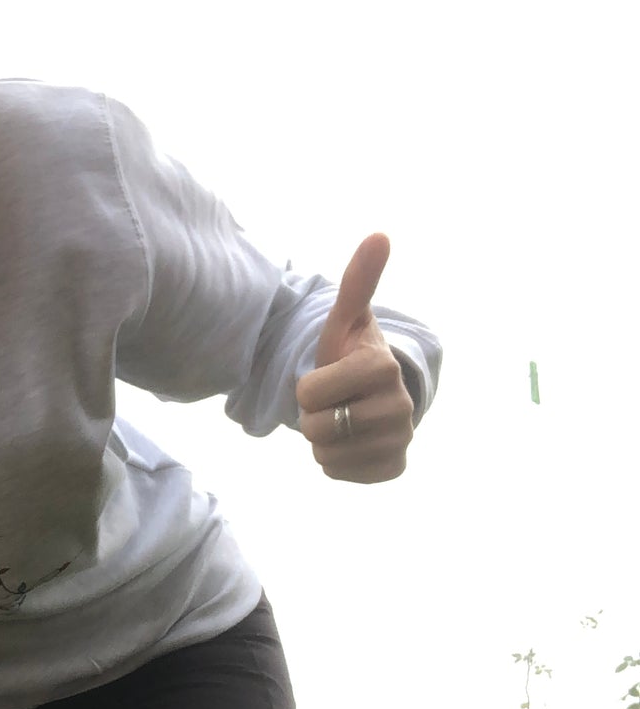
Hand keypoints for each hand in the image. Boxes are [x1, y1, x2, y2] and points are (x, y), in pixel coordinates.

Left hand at [294, 232, 413, 482]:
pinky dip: (337, 462)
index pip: (308, 394)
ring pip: (325, 455)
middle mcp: (399, 406)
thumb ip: (357, 282)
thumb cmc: (351, 355)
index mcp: (383, 367)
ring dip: (323, 440)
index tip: (329, 377)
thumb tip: (379, 235)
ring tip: (343, 419)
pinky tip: (352, 442)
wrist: (375, 395)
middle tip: (335, 401)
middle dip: (315, 415)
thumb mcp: (347, 320)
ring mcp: (400, 440)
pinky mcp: (394, 468)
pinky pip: (339, 473)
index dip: (307, 388)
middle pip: (316, 428)